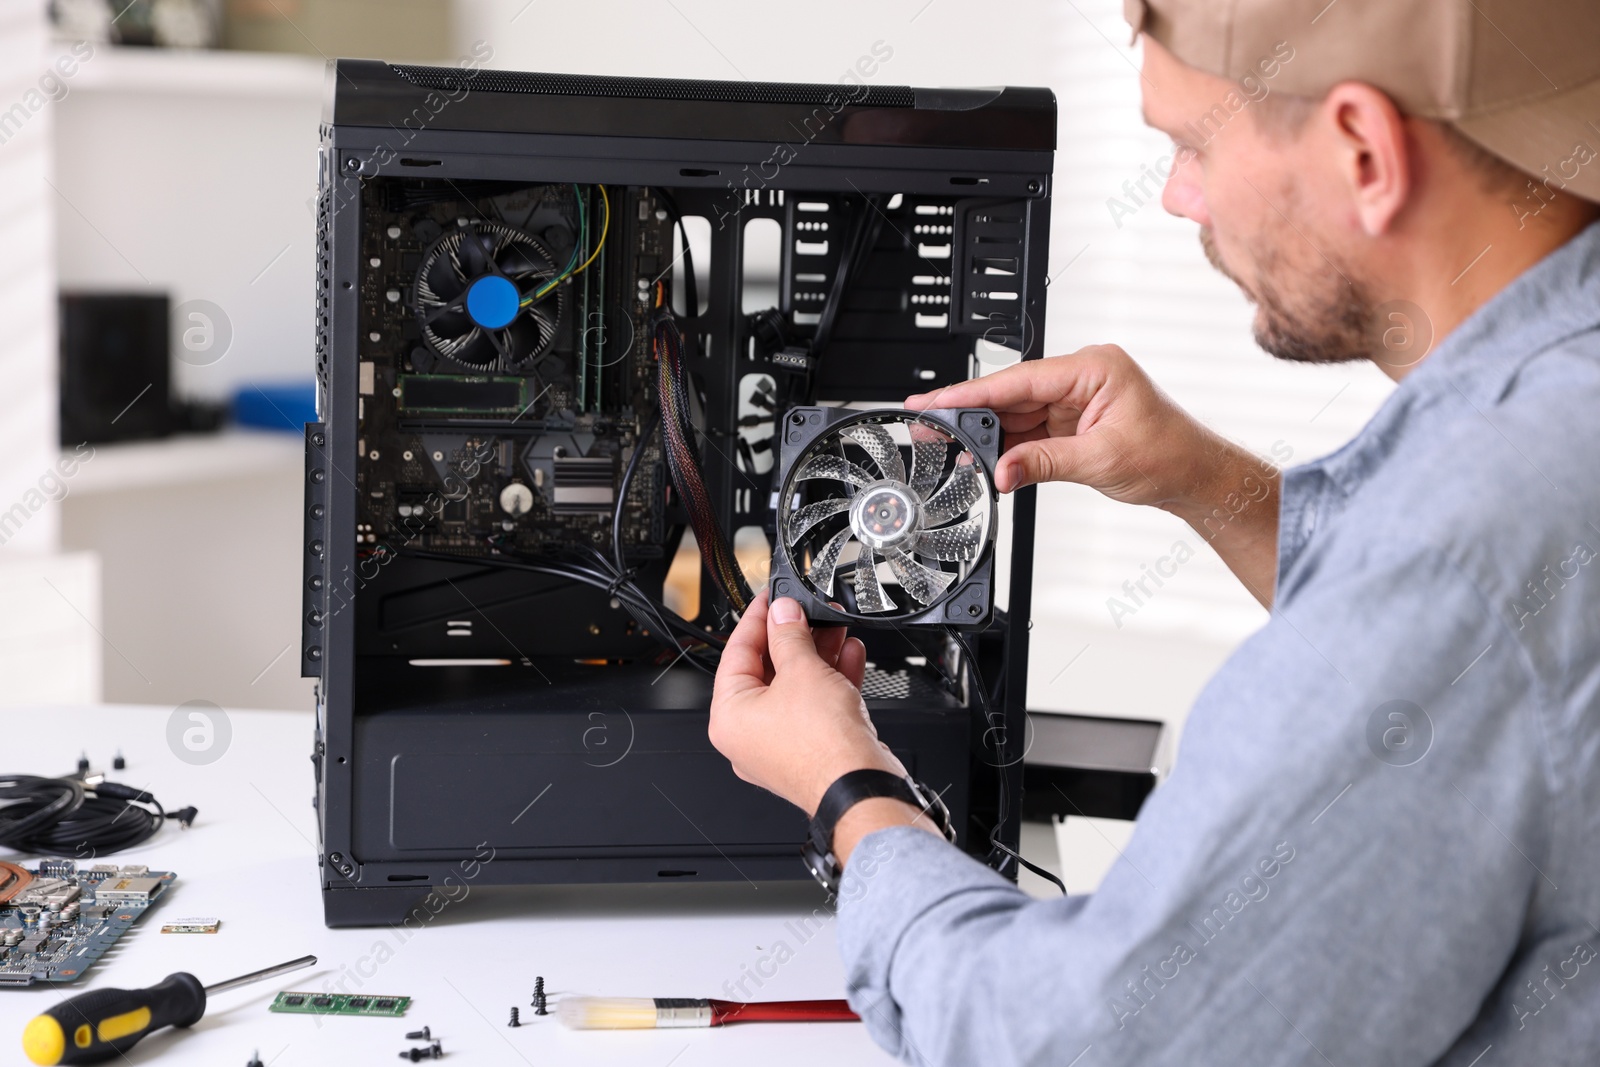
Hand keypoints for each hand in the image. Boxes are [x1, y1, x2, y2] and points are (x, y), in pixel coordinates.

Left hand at [709, 589, 903, 814]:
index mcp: (730, 717)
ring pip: (797, 687)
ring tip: (835, 627)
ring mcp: (782, 744)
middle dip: (795, 637)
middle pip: (768, 670)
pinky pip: (816, 706)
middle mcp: (750, 735)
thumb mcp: (802, 672)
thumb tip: (782, 613)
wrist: (861, 786)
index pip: (736, 654)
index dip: (756, 620)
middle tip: (807, 611)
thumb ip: (789, 635)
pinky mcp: (813, 749)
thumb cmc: (822, 747)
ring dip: (818, 654)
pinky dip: (831, 680)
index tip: (771, 599)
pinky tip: (849, 655)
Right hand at [907, 344, 1224, 501]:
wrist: (1196, 477)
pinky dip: (1005, 445)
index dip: (973, 393)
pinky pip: (1028, 430)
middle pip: (1011, 393)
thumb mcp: (1101, 460)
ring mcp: (1075, 400)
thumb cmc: (1170, 455)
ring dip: (984, 433)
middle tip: (927, 425)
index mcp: (1094, 367)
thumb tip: (1001, 470)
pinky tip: (982, 456)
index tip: (937, 402)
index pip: (1020, 379)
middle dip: (969, 413)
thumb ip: (1044, 463)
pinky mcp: (1071, 421)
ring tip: (947, 446)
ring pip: (1015, 413)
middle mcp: (1081, 377)